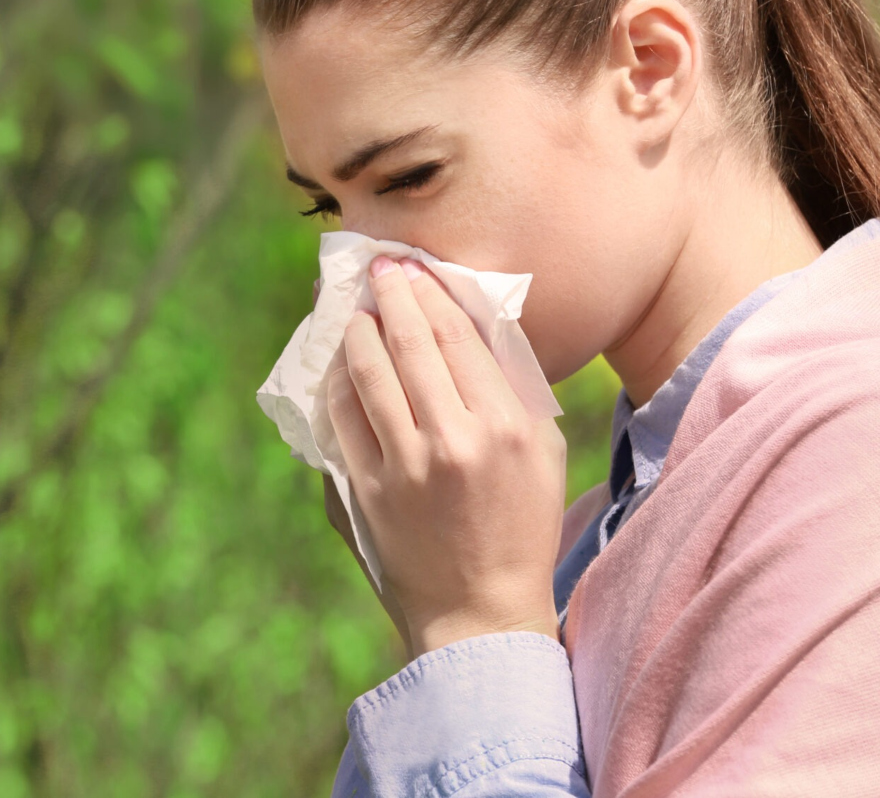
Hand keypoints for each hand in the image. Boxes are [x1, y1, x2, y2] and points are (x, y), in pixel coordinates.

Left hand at [327, 256, 566, 658]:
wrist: (480, 611)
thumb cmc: (519, 523)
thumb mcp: (542, 450)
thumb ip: (511, 383)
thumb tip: (471, 315)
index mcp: (506, 426)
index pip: (457, 335)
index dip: (430, 292)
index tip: (413, 268)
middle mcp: (454, 440)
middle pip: (410, 343)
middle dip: (390, 296)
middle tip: (378, 270)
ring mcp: (404, 467)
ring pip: (367, 372)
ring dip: (356, 331)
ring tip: (356, 312)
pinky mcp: (366, 489)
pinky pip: (341, 416)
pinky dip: (338, 380)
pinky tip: (341, 364)